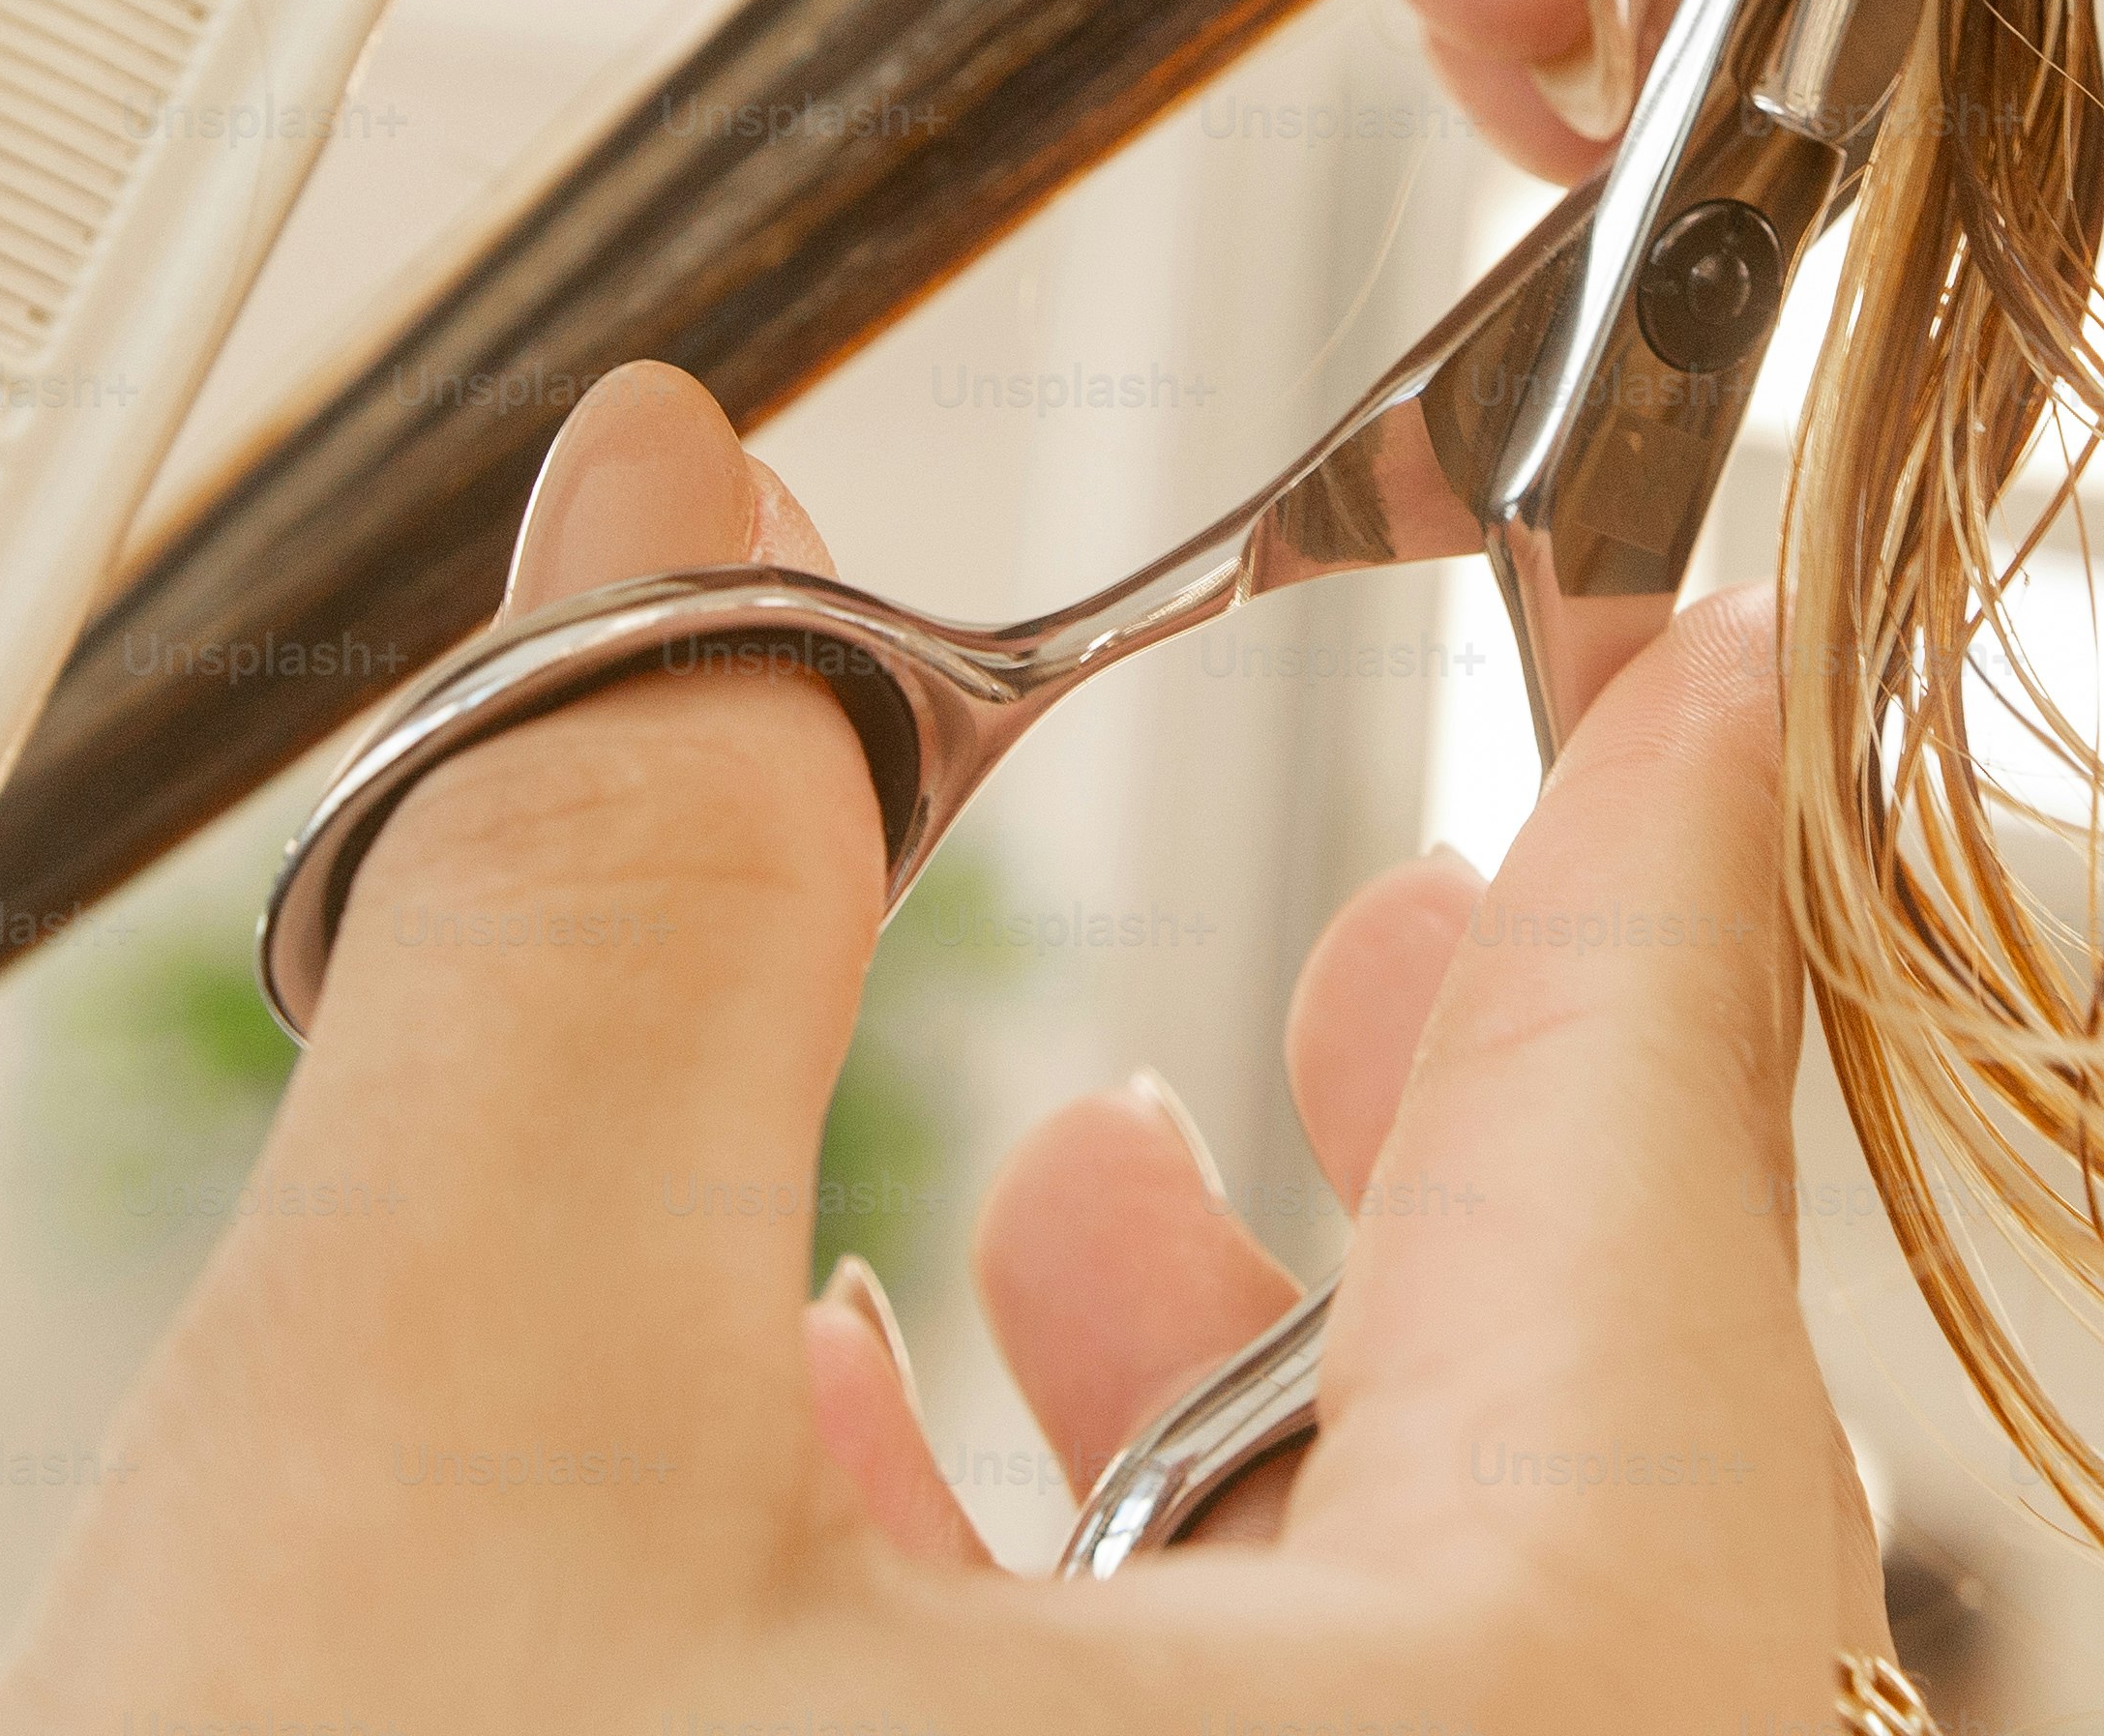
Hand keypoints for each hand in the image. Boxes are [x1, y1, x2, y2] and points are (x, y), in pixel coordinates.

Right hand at [0, 364, 1880, 1734]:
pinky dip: (1104, 1654)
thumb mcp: (432, 1444)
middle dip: (1445, 1130)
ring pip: (1435, 1659)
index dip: (1643, 798)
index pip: (1671, 1126)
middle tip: (1409, 886)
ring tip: (1089, 1176)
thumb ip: (607, 921)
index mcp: (1531, 1734)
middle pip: (1603, 1424)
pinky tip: (872, 1513)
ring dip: (1241, 1406)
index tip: (1662, 616)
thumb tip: (675, 490)